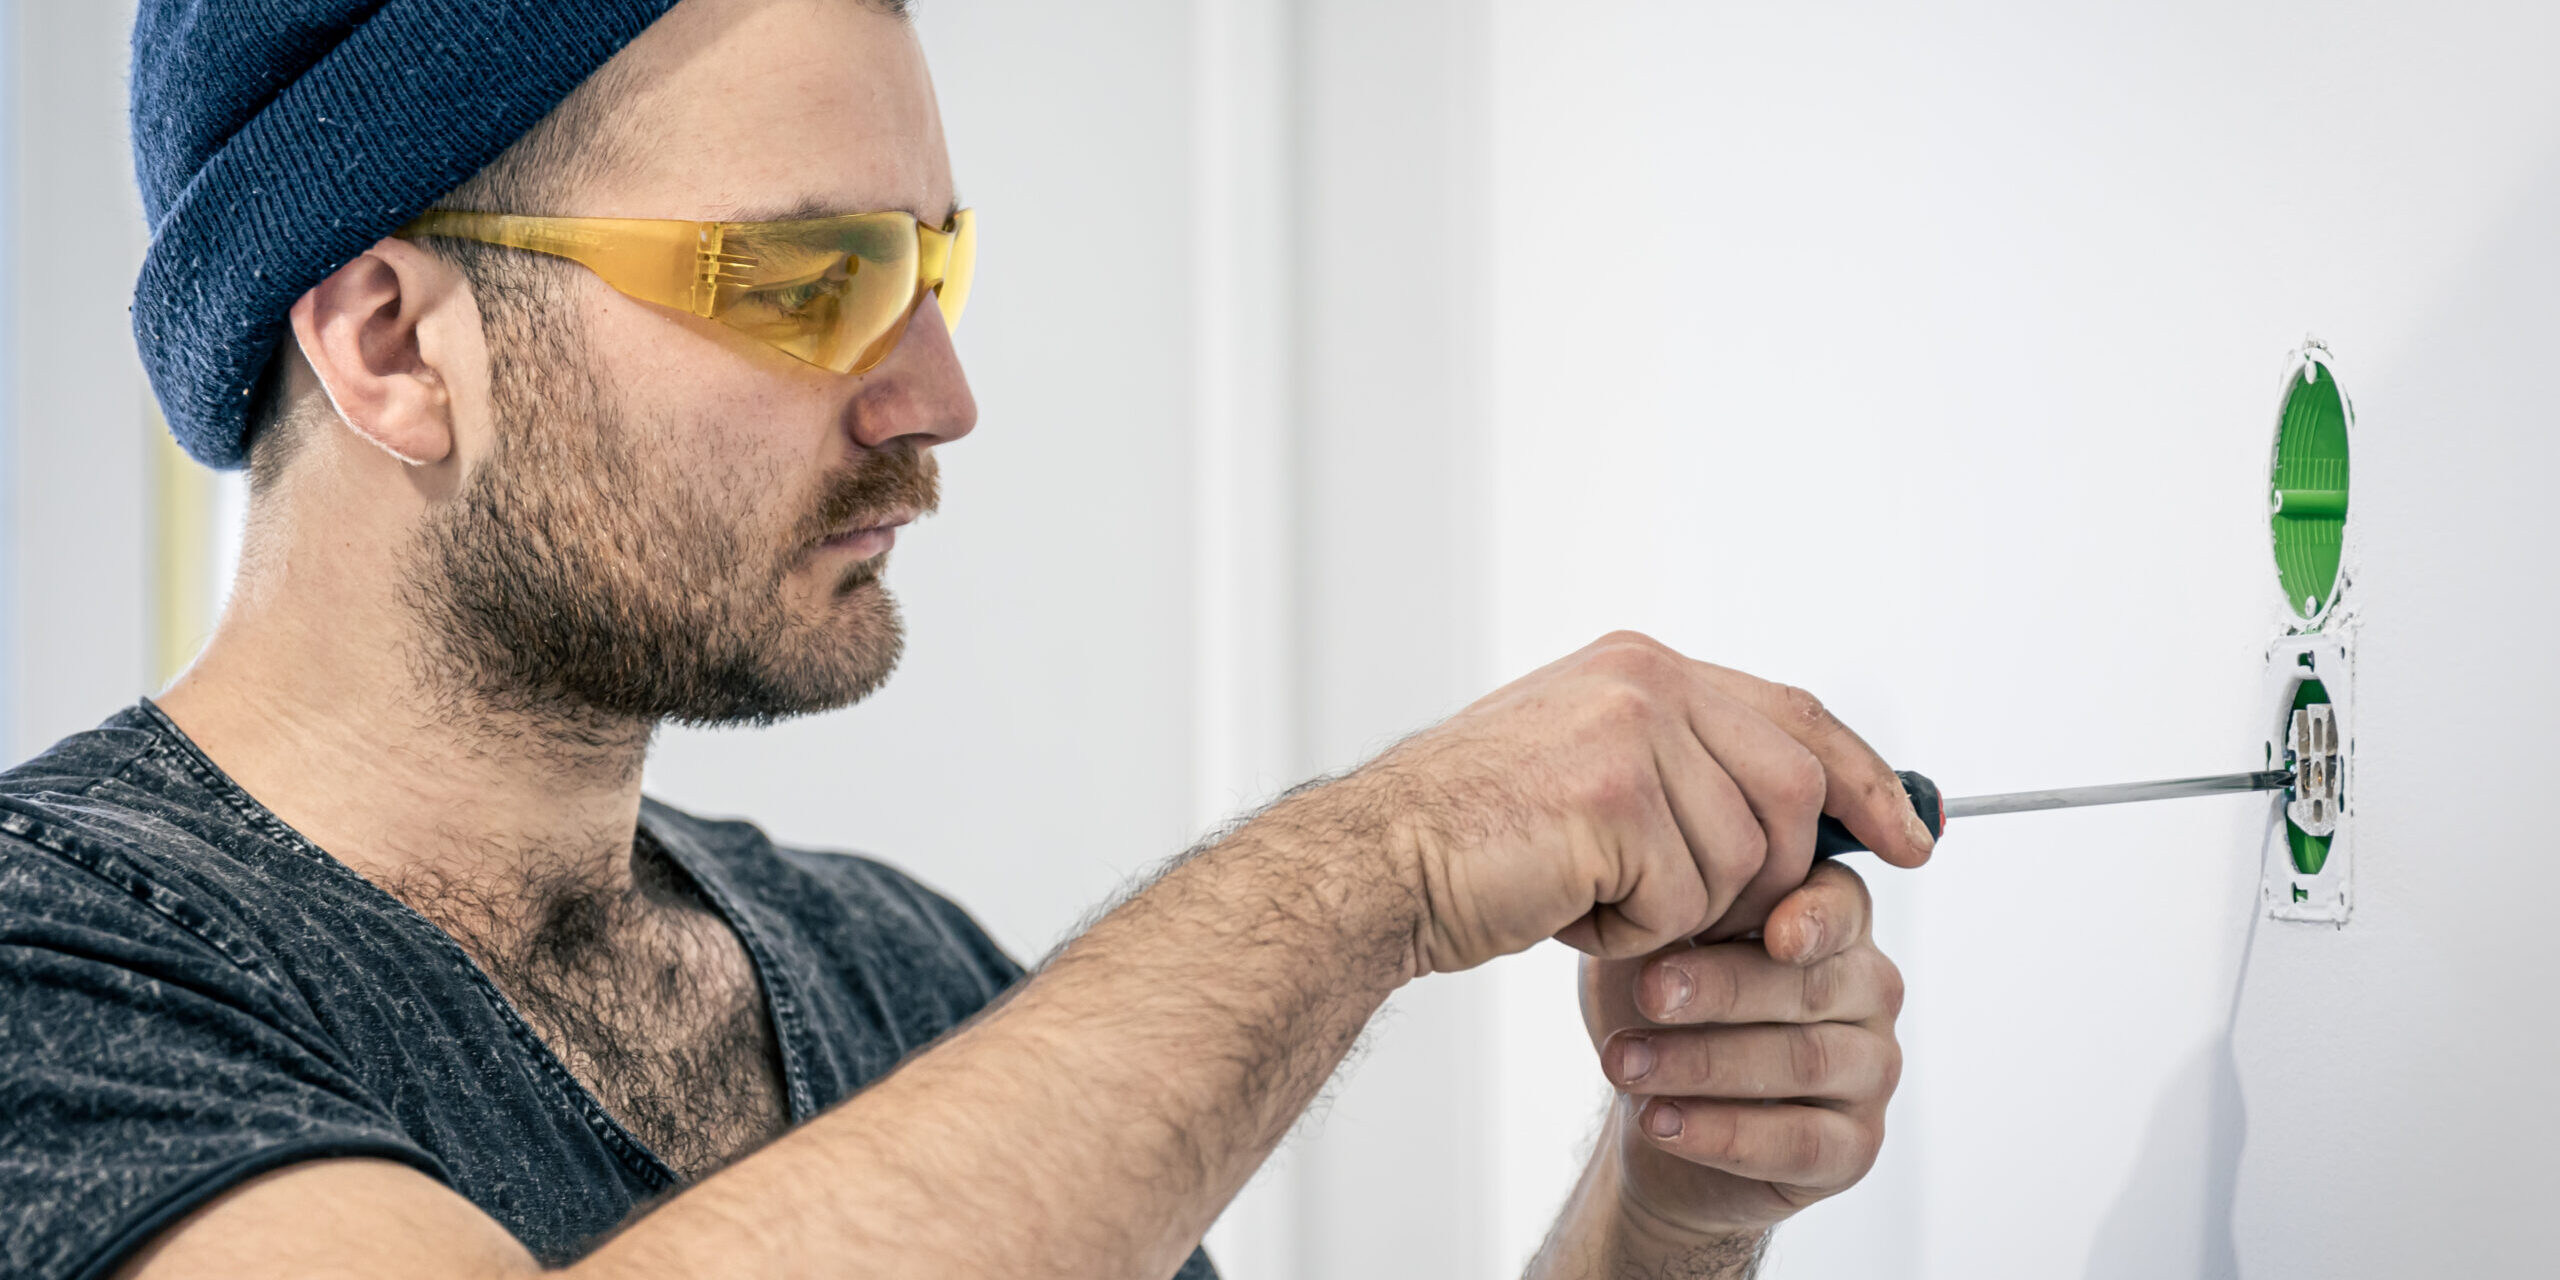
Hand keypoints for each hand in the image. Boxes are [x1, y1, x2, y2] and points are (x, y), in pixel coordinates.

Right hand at [1295, 631, 1931, 976]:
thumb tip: (1809, 816)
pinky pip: (1685, 900)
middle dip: (1769, 876)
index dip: (1867, 779)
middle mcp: (1643, 681)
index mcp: (1642, 665)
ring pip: (1742, 858)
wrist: (1379, 866)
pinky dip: (1635, 935)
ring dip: (1682, 910)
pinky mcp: (1613, 800)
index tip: (1913, 840)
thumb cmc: (1476, 839)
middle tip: (1697, 913)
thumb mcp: (1595, 772)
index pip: (1796, 713)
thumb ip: (1689, 766)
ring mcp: (1629, 734)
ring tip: (1597, 898)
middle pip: (1791, 790)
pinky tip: (1568, 910)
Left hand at [1579, 861, 1904, 1239]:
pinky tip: (1660, 1121)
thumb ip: (1667, 903)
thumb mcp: (1649, 944)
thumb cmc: (1660, 1010)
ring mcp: (1871, 1071)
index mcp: (1832, 924)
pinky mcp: (1854, 1149)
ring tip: (1626, 1065)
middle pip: (1810, 984)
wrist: (1653, 1115)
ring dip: (1706, 1064)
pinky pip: (1801, 1141)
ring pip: (1804, 1061)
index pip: (1842, 903)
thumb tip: (1655, 873)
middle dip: (1722, 988)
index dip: (1812, 915)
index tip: (1769, 931)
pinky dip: (1723, 1133)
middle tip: (1649, 992)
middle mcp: (1869, 991)